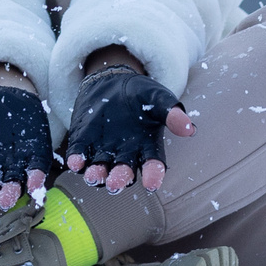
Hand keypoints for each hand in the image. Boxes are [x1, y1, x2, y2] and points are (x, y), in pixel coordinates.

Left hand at [63, 68, 192, 193]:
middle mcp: (125, 155)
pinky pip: (79, 156)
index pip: (152, 165)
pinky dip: (77, 160)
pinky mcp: (83, 144)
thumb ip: (171, 113)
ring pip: (100, 170)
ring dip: (96, 175)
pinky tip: (75, 161)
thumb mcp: (158, 98)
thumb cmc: (140, 94)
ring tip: (94, 176)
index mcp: (147, 147)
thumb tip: (190, 129)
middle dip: (119, 179)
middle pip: (123, 172)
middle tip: (116, 184)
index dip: (152, 175)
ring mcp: (103, 151)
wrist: (112, 81)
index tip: (151, 184)